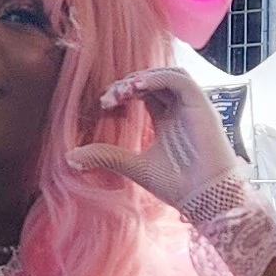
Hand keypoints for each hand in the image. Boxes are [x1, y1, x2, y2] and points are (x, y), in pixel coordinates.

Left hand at [66, 68, 240, 210]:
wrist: (205, 200)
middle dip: (128, 83)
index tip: (104, 104)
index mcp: (166, 120)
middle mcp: (180, 109)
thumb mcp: (134, 166)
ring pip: (168, 74)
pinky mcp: (203, 106)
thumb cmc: (177, 186)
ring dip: (143, 77)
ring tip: (123, 91)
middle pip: (153, 80)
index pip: (144, 92)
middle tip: (109, 97)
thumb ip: (106, 156)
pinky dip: (158, 79)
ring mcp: (192, 106)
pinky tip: (138, 89)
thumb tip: (70, 157)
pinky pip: (180, 80)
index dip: (123, 91)